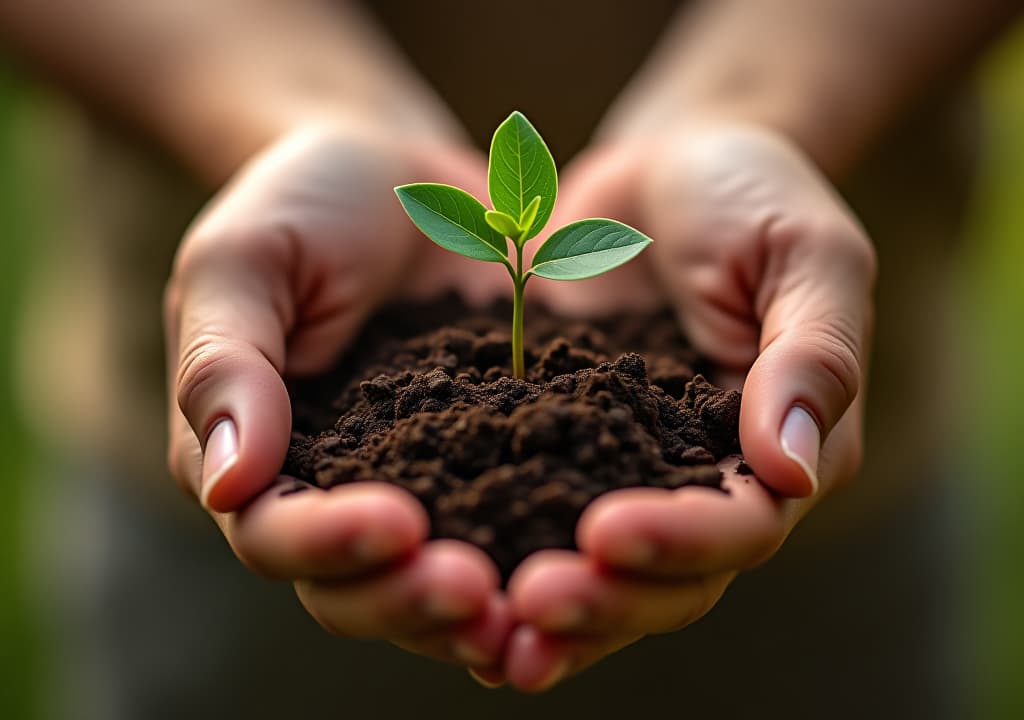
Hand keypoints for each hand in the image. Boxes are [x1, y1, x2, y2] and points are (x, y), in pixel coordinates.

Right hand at [163, 121, 512, 667]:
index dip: (328, 543)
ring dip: (482, 608)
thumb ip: (225, 365)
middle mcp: (338, 492)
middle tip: (479, 594)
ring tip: (539, 607)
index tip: (395, 525)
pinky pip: (518, 523)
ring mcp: (424, 485)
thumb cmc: (303, 204)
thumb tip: (230, 486)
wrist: (403, 175)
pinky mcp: (496, 462)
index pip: (275, 532)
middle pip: (358, 587)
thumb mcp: (244, 261)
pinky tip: (599, 565)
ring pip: (438, 578)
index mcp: (261, 457)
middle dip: (412, 599)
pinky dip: (547, 555)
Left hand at [506, 124, 875, 689]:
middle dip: (605, 598)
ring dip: (549, 610)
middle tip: (531, 603)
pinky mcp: (560, 447)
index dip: (681, 540)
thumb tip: (790, 471)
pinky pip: (531, 513)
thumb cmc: (749, 195)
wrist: (663, 168)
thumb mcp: (802, 254)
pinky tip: (443, 583)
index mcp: (779, 448)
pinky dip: (498, 554)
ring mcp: (627, 472)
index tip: (607, 531)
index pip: (742, 524)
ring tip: (484, 632)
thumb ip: (811, 356)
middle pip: (667, 577)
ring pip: (598, 570)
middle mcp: (704, 481)